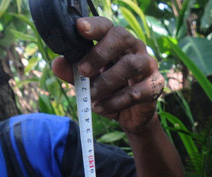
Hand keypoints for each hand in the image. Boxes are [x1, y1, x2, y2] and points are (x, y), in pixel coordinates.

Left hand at [51, 17, 163, 133]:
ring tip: (91, 95)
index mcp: (117, 41)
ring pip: (129, 65)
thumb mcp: (88, 82)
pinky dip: (116, 102)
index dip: (94, 26)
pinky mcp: (155, 86)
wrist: (131, 116)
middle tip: (82, 70)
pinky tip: (101, 108)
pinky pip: (136, 92)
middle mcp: (135, 48)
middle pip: (121, 38)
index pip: (107, 26)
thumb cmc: (110, 91)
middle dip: (99, 53)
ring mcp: (148, 65)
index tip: (79, 28)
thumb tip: (56, 64)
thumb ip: (73, 73)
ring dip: (106, 81)